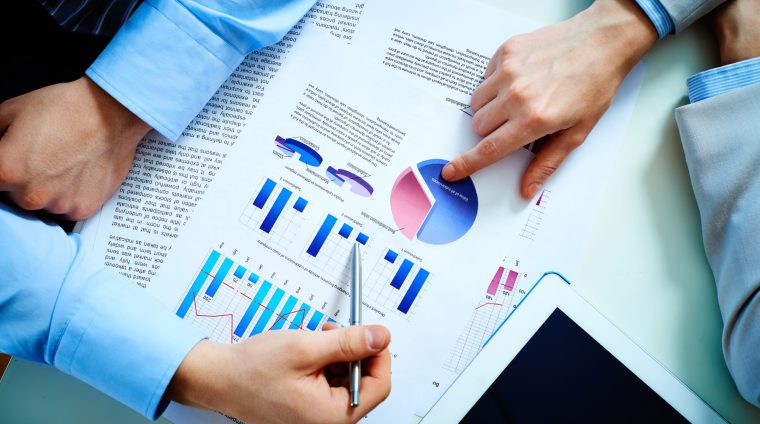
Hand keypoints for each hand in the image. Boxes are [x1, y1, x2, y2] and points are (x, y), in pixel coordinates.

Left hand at [0, 77, 149, 219]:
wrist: (112, 114)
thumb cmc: (64, 108)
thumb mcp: (10, 110)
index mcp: (6, 172)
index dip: (4, 170)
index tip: (14, 162)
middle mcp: (30, 195)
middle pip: (14, 198)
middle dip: (22, 181)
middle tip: (41, 158)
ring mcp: (59, 205)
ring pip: (43, 205)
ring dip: (48, 190)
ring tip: (63, 164)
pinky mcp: (83, 209)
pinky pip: (67, 210)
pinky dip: (70, 196)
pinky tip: (77, 174)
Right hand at [168, 324, 391, 423]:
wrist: (218, 378)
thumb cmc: (252, 370)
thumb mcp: (306, 348)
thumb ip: (348, 342)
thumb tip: (380, 337)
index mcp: (332, 416)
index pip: (378, 386)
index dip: (378, 355)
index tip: (370, 333)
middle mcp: (328, 420)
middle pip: (363, 381)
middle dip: (352, 351)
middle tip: (332, 332)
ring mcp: (318, 414)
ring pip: (347, 377)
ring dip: (337, 354)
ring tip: (313, 340)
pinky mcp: (309, 404)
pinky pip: (330, 380)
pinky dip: (324, 361)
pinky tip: (307, 350)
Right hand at [442, 0, 657, 198]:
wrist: (601, 42)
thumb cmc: (593, 85)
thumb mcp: (576, 131)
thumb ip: (547, 162)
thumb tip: (527, 188)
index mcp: (534, 120)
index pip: (489, 149)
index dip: (467, 164)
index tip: (451, 172)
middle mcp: (517, 96)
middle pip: (479, 126)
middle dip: (490, 131)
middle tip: (514, 123)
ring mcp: (508, 71)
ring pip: (476, 103)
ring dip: (489, 108)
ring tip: (516, 100)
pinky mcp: (506, 52)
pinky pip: (484, 77)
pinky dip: (495, 84)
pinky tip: (520, 79)